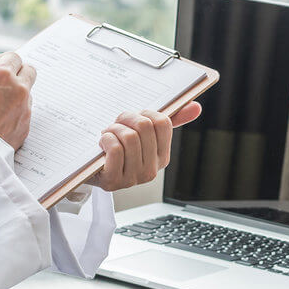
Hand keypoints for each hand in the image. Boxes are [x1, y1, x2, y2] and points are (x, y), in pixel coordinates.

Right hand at [0, 52, 35, 149]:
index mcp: (2, 75)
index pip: (14, 57)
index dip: (3, 60)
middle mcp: (18, 88)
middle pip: (29, 70)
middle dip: (17, 72)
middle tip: (4, 81)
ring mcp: (25, 107)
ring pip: (27, 93)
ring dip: (16, 95)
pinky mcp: (27, 124)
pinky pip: (24, 112)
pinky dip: (15, 112)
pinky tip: (0, 120)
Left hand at [87, 103, 201, 191]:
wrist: (92, 169)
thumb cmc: (119, 147)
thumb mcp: (144, 133)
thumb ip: (171, 120)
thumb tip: (196, 107)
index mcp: (163, 157)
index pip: (162, 122)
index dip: (145, 113)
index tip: (135, 119)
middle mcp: (151, 171)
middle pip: (143, 126)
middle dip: (126, 119)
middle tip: (117, 126)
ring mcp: (133, 178)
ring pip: (128, 137)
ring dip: (113, 130)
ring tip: (109, 136)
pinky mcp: (113, 181)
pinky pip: (114, 148)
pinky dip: (105, 139)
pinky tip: (102, 145)